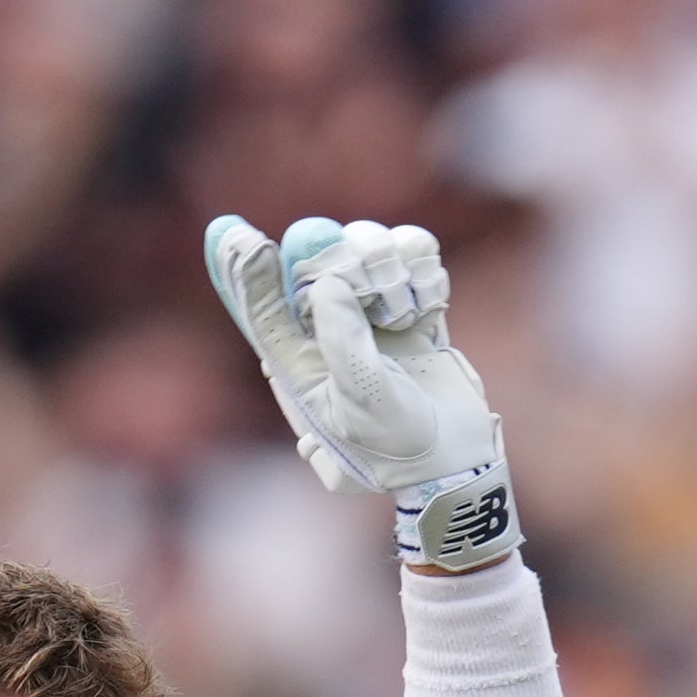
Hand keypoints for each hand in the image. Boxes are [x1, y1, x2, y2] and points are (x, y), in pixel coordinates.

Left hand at [202, 214, 517, 569]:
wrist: (456, 460)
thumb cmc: (396, 446)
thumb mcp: (362, 407)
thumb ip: (343, 345)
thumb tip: (325, 284)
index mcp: (298, 364)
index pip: (263, 310)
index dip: (246, 271)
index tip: (240, 236)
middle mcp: (328, 332)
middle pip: (319, 261)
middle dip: (346, 260)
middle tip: (373, 285)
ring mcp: (370, 314)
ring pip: (366, 248)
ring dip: (391, 264)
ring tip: (404, 312)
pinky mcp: (410, 304)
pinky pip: (412, 256)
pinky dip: (423, 268)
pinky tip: (429, 304)